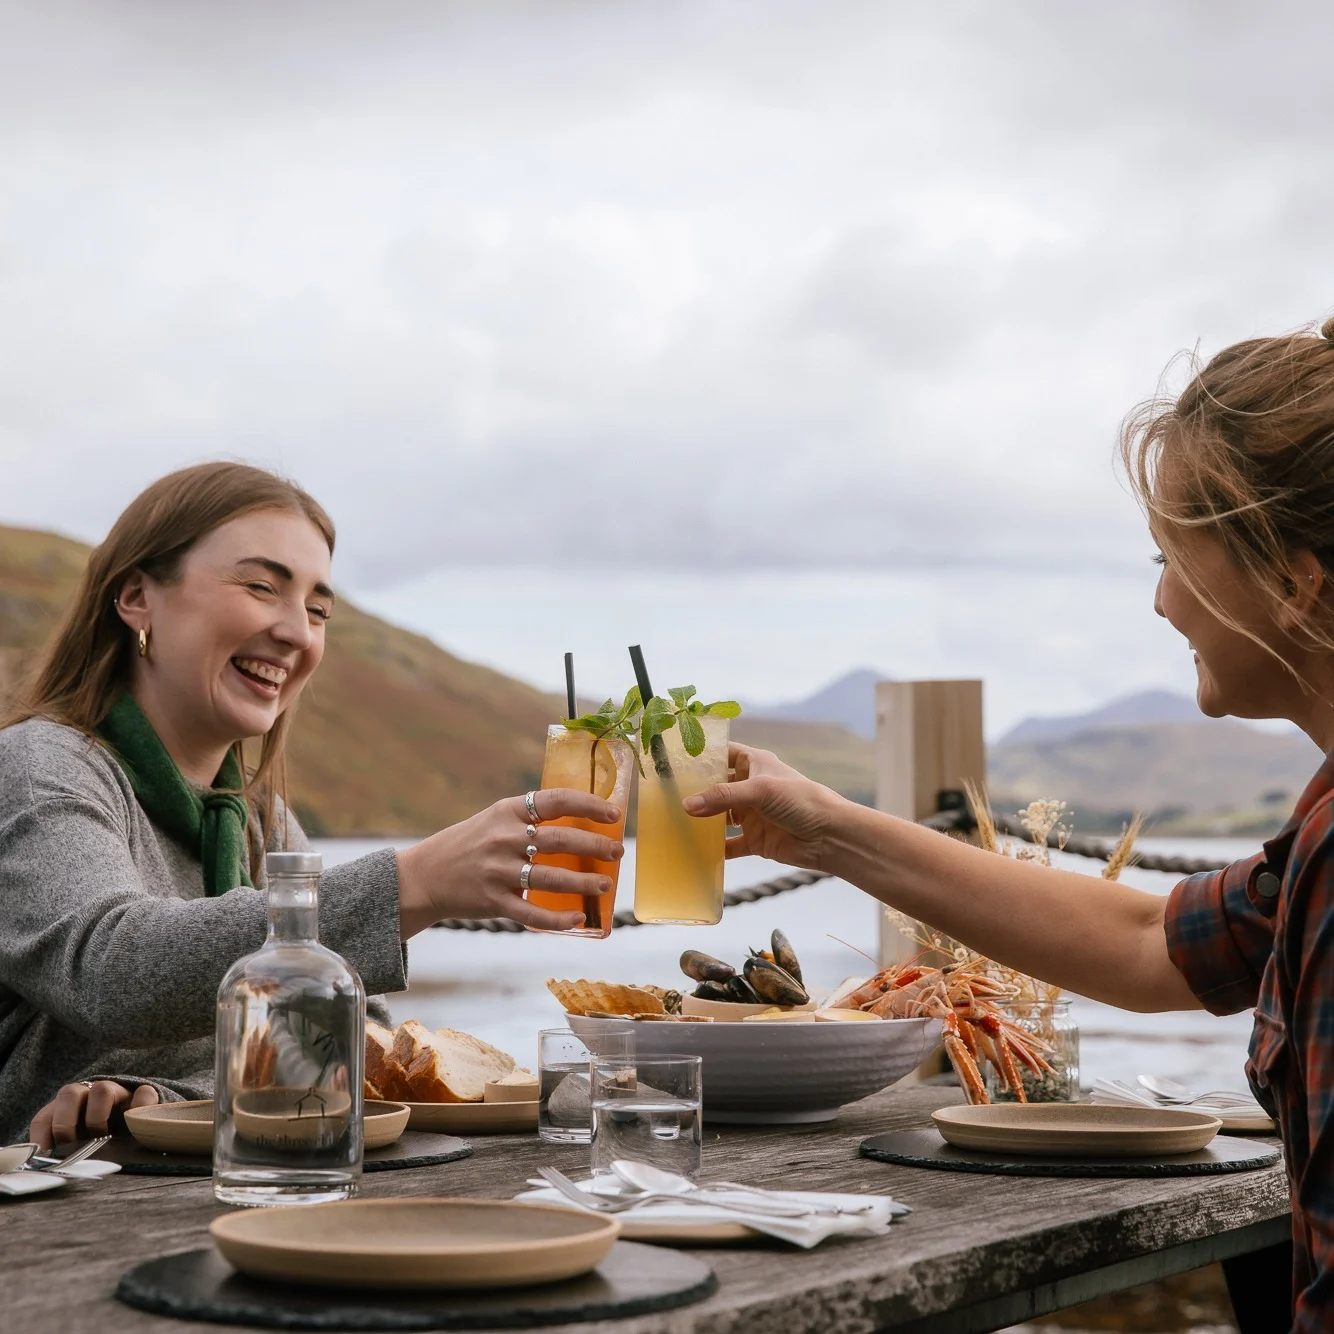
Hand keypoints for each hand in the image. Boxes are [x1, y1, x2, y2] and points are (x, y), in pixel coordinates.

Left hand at [30, 1080, 158, 1148]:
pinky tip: (136, 1129)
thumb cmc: (98, 1140)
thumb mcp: (77, 1145)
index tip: (47, 1156)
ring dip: (97, 1117)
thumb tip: (47, 1167)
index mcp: (65, 1109)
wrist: (135, 1123)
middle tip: (72, 1143)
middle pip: (69, 1093)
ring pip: (102, 1090)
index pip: (45, 1118)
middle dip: (65, 1122)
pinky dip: (139, 1108)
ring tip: (104, 1138)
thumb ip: (62, 1151)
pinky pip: (143, 1094)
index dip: (42, 1138)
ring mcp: (116, 1091)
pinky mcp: (141, 1094)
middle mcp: (87, 1094)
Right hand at [397, 789, 624, 935]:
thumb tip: (581, 825)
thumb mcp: (494, 821)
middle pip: (559, 839)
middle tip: (617, 853)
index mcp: (507, 812)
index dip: (589, 805)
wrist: (422, 876)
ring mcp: (496, 871)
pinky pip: (531, 913)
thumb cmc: (468, 846)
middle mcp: (502, 838)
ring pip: (550, 877)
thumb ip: (529, 821)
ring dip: (583, 882)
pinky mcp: (491, 901)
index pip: (555, 800)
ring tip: (605, 884)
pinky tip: (578, 918)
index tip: (613, 814)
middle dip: (594, 847)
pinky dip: (557, 919)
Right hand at [684, 743, 842, 869]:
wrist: (830, 836)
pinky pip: (729, 845)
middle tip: (666, 796)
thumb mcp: (760, 791)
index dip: (703, 756)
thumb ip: (723, 797)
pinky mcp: (755, 839)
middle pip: (716, 787)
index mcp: (755, 764)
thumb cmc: (802, 801)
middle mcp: (751, 787)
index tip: (676, 760)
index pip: (724, 754)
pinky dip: (715, 849)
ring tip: (673, 824)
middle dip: (695, 792)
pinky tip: (696, 853)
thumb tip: (687, 806)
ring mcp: (752, 814)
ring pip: (720, 817)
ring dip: (702, 822)